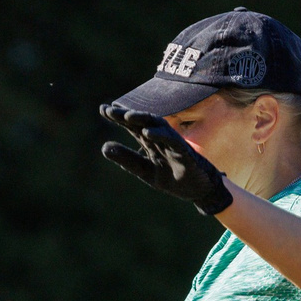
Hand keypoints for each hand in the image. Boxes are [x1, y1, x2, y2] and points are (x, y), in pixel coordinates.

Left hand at [99, 104, 231, 215]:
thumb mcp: (144, 170)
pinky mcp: (184, 152)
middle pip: (142, 122)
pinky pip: (173, 141)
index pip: (132, 126)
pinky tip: (147, 133)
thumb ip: (127, 159)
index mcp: (150, 142)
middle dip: (127, 115)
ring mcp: (173, 144)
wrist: (198, 190)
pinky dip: (161, 135)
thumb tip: (103, 147)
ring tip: (127, 116)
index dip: (118, 117)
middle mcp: (160, 139)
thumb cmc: (172, 177)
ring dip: (142, 120)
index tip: (102, 109)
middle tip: (110, 110)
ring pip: (158, 126)